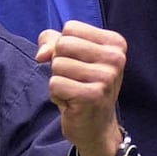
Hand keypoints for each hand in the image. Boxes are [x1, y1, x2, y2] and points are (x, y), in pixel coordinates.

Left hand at [36, 20, 125, 155]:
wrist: (96, 127)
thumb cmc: (82, 87)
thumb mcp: (70, 57)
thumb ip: (51, 42)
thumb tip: (41, 54)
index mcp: (115, 43)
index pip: (70, 28)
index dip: (63, 48)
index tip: (79, 65)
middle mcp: (115, 58)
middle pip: (63, 45)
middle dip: (59, 64)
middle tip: (74, 80)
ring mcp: (106, 77)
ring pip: (57, 65)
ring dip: (58, 81)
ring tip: (73, 92)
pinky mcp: (92, 96)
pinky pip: (55, 84)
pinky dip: (56, 95)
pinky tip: (71, 103)